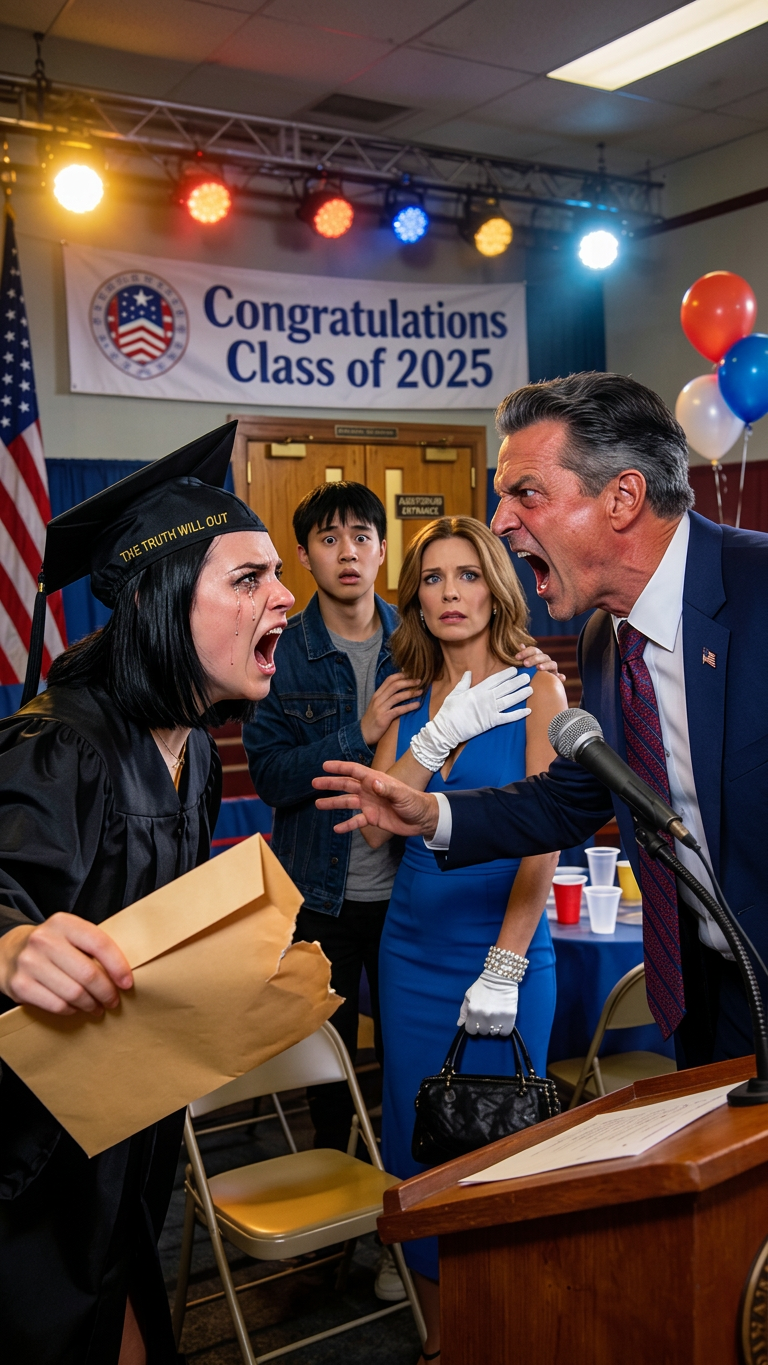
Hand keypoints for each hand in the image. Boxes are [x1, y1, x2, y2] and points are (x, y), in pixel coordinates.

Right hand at [0, 913, 133, 1015]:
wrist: (9, 952)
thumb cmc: (51, 946)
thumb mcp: (69, 935)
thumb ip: (92, 947)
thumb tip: (124, 974)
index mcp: (63, 923)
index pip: (99, 943)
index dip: (118, 966)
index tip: (127, 983)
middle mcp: (44, 940)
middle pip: (88, 973)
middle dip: (106, 991)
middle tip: (113, 1001)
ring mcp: (29, 963)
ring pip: (73, 992)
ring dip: (91, 1004)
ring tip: (98, 1007)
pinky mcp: (20, 985)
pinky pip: (56, 1004)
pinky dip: (71, 1010)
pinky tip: (76, 1008)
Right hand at [313, 761, 439, 837]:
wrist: (423, 819)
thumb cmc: (415, 802)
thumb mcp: (402, 795)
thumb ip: (386, 789)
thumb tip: (372, 783)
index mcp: (375, 780)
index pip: (354, 771)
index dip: (339, 767)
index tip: (324, 766)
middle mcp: (370, 791)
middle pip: (346, 785)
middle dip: (330, 783)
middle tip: (314, 782)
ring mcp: (370, 804)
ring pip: (347, 802)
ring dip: (333, 803)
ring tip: (318, 804)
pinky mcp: (373, 818)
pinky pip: (356, 821)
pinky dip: (347, 825)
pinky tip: (336, 829)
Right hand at [360, 672, 421, 747]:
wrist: (363, 734)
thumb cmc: (372, 719)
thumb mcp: (377, 705)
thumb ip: (386, 697)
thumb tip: (400, 690)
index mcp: (377, 694)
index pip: (389, 680)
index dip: (401, 675)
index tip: (412, 674)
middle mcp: (378, 699)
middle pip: (395, 685)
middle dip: (408, 682)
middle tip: (419, 681)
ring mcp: (381, 708)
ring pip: (397, 696)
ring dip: (411, 693)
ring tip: (421, 692)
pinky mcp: (384, 718)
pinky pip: (399, 710)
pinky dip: (409, 706)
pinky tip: (417, 705)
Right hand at [410, 666, 531, 771]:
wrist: (447, 729)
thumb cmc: (448, 711)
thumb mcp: (455, 693)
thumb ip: (464, 682)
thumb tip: (468, 673)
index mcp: (477, 690)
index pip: (495, 679)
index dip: (506, 674)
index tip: (514, 670)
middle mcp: (486, 698)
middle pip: (505, 688)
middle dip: (517, 682)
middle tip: (528, 677)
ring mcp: (489, 710)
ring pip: (509, 700)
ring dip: (521, 695)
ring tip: (530, 689)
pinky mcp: (491, 722)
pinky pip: (507, 717)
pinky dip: (518, 714)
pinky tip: (528, 711)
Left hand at [458, 970, 518, 1035]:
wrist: (500, 977)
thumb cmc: (482, 986)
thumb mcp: (468, 996)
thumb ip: (463, 1011)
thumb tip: (460, 1025)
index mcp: (473, 1011)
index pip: (471, 1030)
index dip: (473, 1026)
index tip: (476, 1022)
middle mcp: (485, 1017)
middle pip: (483, 1032)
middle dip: (483, 1026)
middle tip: (487, 1017)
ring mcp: (498, 1018)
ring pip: (493, 1033)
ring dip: (493, 1028)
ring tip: (495, 1019)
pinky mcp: (510, 1017)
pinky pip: (505, 1032)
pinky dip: (504, 1029)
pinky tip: (503, 1022)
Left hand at [516, 645, 565, 682]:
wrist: (537, 686)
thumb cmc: (527, 673)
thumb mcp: (524, 664)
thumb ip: (524, 656)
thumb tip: (521, 645)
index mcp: (538, 656)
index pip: (533, 650)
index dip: (526, 652)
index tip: (516, 657)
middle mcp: (546, 661)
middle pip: (543, 656)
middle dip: (534, 659)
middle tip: (525, 664)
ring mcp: (552, 669)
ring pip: (552, 664)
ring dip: (546, 665)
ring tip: (539, 668)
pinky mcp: (556, 678)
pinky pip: (560, 677)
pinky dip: (561, 677)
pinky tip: (560, 678)